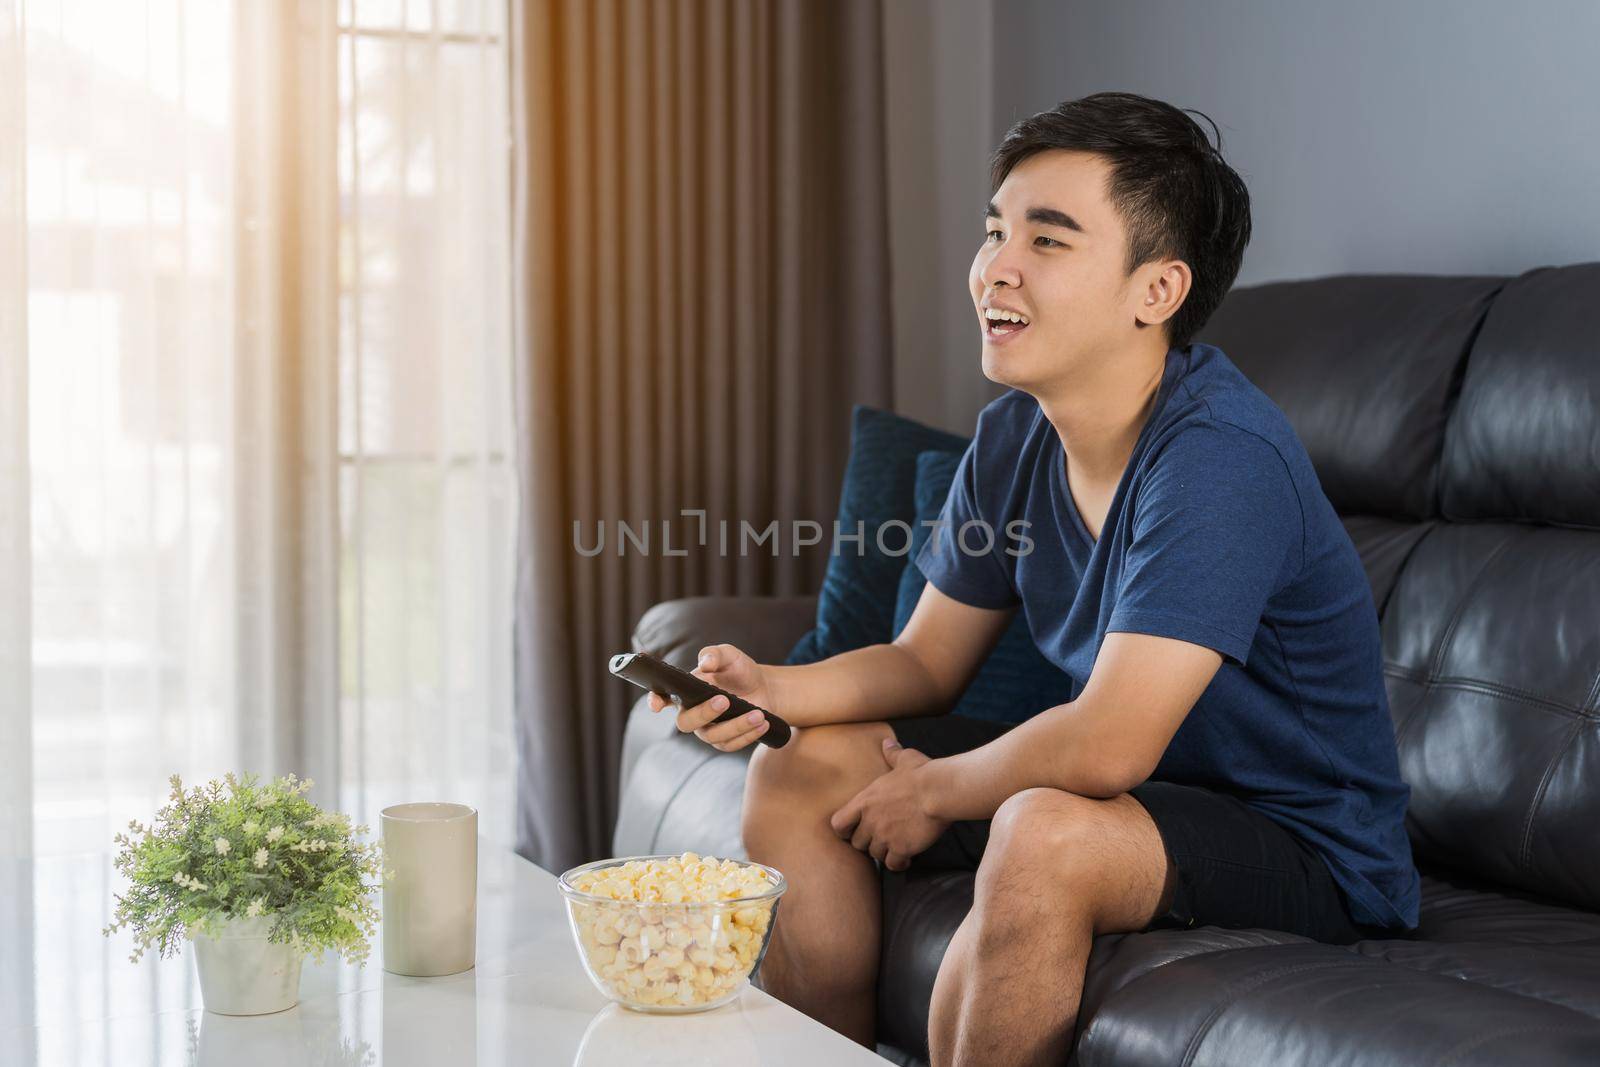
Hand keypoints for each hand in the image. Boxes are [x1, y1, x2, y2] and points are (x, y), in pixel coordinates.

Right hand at [647, 644, 775, 751]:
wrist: (764, 688)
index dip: (655, 701)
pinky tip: (762, 722)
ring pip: (713, 736)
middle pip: (686, 722)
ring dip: (736, 725)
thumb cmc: (739, 670)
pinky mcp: (724, 742)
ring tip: (756, 713)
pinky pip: (732, 744)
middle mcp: (692, 713)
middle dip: (704, 713)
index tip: (657, 704)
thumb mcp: (729, 656)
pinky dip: (748, 734)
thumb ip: (715, 654)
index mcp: (685, 690)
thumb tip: (705, 663)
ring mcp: (707, 730)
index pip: (663, 697)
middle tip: (724, 700)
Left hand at [829, 738, 947, 870]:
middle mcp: (870, 820)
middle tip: (882, 839)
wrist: (939, 792)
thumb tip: (888, 742)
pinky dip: (898, 863)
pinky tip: (906, 858)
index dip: (844, 830)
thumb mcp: (904, 759)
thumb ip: (892, 754)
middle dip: (868, 843)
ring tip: (895, 847)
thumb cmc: (922, 774)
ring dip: (884, 853)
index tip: (854, 830)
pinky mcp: (901, 848)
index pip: (838, 824)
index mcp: (865, 800)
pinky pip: (892, 864)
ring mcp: (884, 836)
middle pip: (857, 843)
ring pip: (875, 855)